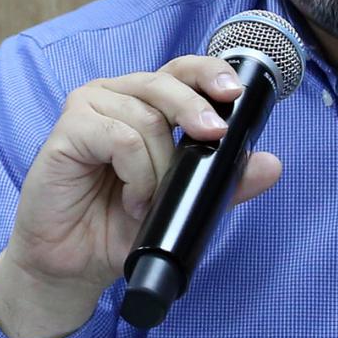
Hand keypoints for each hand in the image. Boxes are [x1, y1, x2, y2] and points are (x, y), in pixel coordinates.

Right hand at [0, 59, 284, 337]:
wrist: (75, 265)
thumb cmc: (120, 227)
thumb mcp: (183, 205)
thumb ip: (222, 183)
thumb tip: (271, 164)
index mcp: (144, 105)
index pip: (180, 72)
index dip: (209, 73)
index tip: (235, 93)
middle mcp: (116, 97)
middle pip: (165, 83)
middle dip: (195, 108)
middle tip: (214, 135)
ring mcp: (88, 109)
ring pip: (146, 117)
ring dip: (159, 167)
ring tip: (147, 201)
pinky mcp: (67, 130)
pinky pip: (119, 137)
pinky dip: (136, 173)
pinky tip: (130, 199)